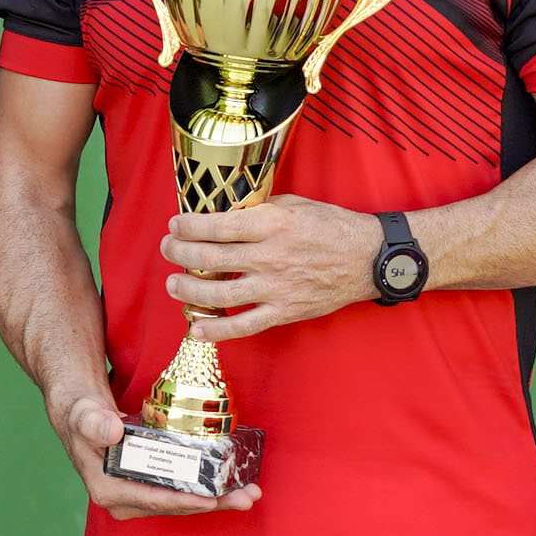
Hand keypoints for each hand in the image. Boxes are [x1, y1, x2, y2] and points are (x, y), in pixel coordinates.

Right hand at [49, 382, 258, 519]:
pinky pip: (182, 493)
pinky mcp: (151, 488)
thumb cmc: (82, 413)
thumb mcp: (84, 414)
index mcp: (107, 490)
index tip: (211, 499)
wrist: (82, 414)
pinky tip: (232, 486)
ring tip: (248, 494)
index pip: (152, 499)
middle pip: (174, 506)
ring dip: (217, 499)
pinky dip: (207, 489)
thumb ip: (93, 421)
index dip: (183, 500)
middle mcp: (123, 500)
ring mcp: (138, 497)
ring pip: (182, 502)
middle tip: (245, 497)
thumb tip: (111, 431)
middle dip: (212, 503)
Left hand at [163, 197, 381, 342]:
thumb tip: (222, 214)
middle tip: (169, 249)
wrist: (367, 258)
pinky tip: (196, 329)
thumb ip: (257, 210)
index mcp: (272, 224)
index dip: (188, 227)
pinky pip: (244, 326)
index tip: (176, 225)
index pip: (217, 226)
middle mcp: (271, 256)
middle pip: (210, 259)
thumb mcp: (294, 204)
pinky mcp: (284, 312)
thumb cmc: (331, 226)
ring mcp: (276, 288)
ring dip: (187, 290)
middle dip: (179, 253)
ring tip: (173, 283)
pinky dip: (216, 331)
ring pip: (219, 294)